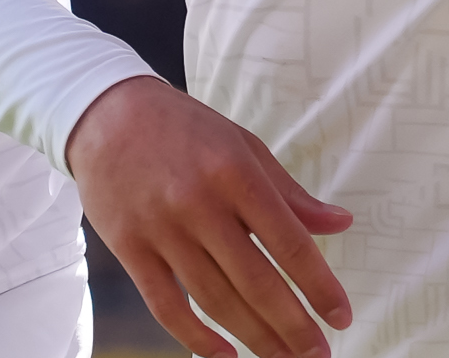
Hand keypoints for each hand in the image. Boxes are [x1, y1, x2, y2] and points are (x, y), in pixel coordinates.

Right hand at [69, 76, 353, 357]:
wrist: (108, 115)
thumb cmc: (185, 130)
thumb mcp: (244, 146)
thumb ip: (290, 193)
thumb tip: (340, 223)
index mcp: (237, 173)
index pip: (289, 242)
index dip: (319, 286)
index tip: (341, 317)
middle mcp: (201, 204)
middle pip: (255, 281)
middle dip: (293, 326)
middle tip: (319, 356)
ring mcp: (163, 230)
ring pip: (215, 299)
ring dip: (254, 337)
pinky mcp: (130, 249)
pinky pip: (166, 306)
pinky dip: (196, 338)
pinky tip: (225, 355)